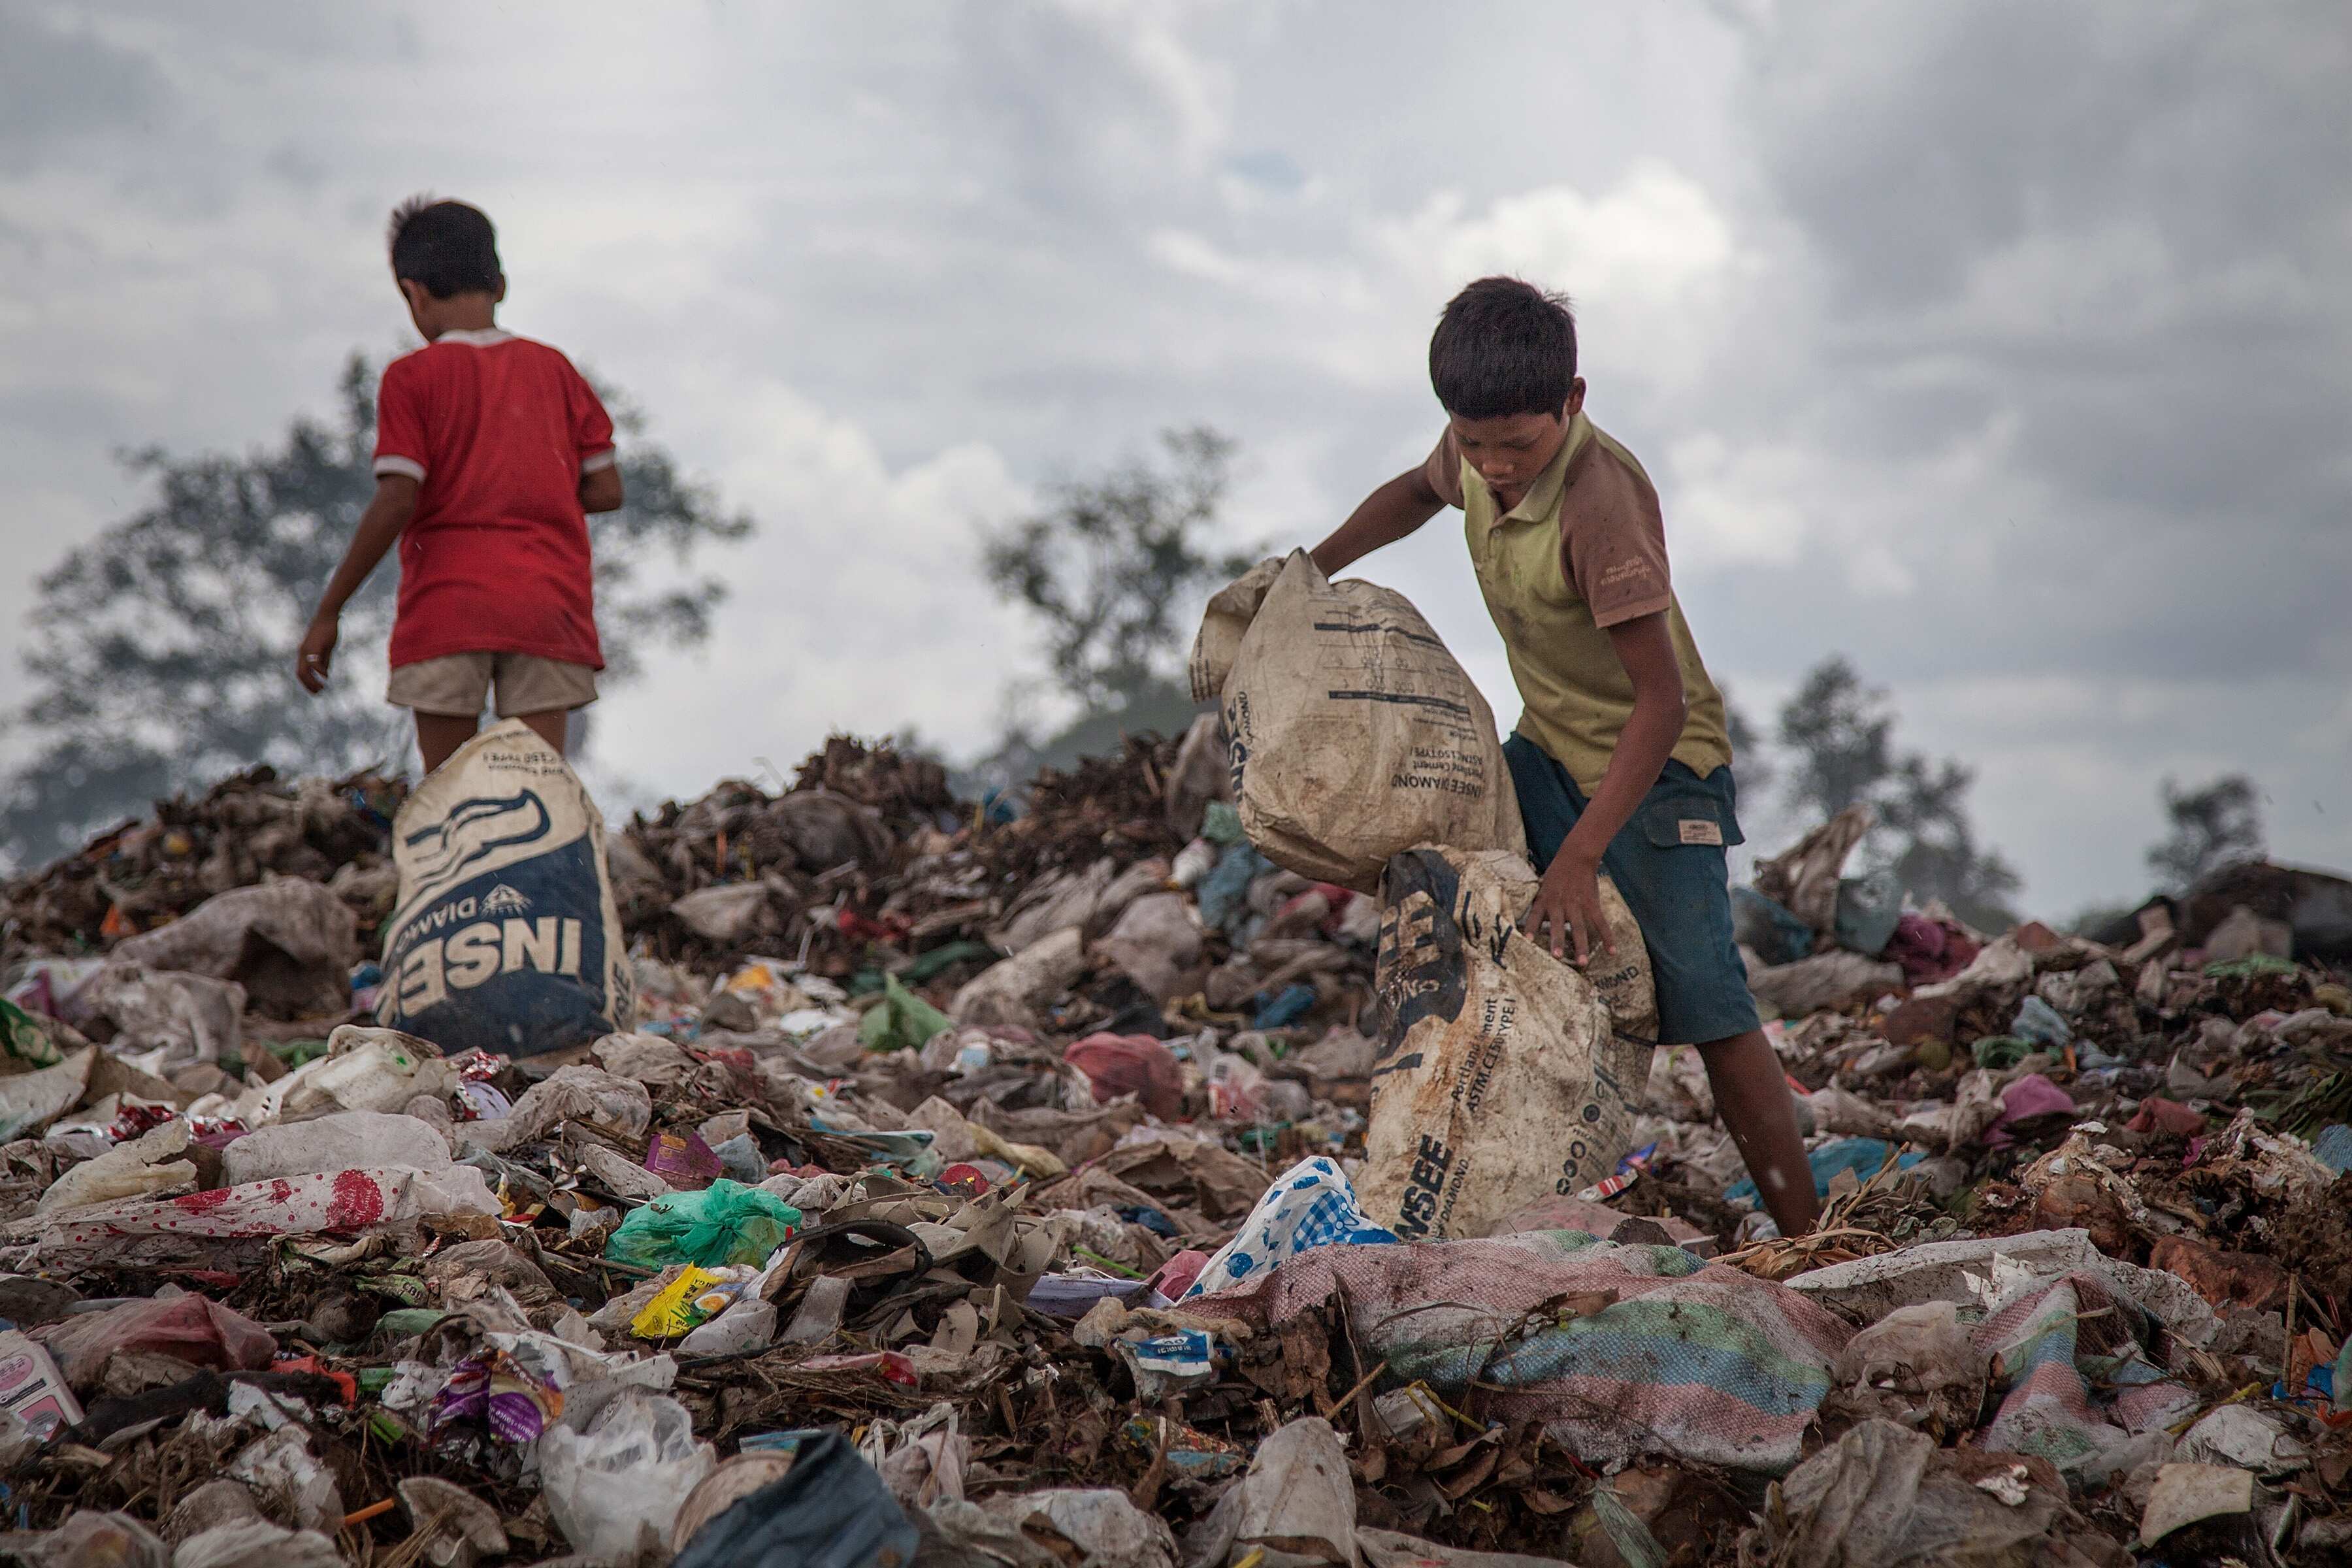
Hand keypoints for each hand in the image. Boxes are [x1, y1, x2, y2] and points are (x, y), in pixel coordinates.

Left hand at [296, 614, 337, 692]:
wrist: (327, 616)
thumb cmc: (327, 631)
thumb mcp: (325, 649)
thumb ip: (324, 661)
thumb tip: (324, 673)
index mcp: (304, 653)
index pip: (301, 672)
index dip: (307, 683)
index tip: (315, 690)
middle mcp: (302, 652)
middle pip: (301, 674)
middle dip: (308, 685)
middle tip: (319, 692)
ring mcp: (307, 649)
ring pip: (306, 670)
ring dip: (313, 681)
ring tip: (322, 688)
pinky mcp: (315, 646)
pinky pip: (315, 662)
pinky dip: (319, 671)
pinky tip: (326, 677)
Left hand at [1520, 847, 1613, 965]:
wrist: (1576, 857)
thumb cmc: (1556, 874)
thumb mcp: (1543, 888)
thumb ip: (1541, 906)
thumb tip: (1535, 926)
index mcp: (1545, 899)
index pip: (1535, 915)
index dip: (1531, 928)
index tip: (1527, 940)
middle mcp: (1559, 904)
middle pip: (1558, 925)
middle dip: (1558, 941)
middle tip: (1557, 957)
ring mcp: (1577, 904)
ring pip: (1579, 928)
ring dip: (1582, 945)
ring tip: (1583, 962)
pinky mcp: (1592, 904)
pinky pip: (1600, 922)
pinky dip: (1607, 937)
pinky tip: (1612, 951)